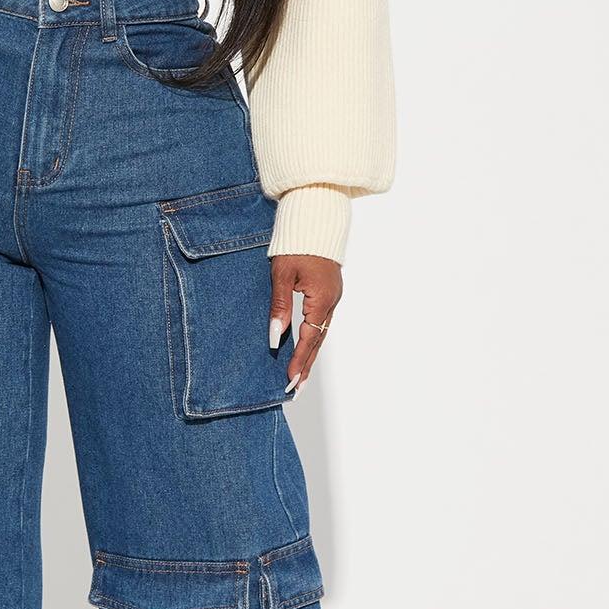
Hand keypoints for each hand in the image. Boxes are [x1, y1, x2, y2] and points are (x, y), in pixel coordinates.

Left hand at [269, 254, 342, 395]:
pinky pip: (321, 321)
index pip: (309, 339)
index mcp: (321, 299)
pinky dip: (313, 338)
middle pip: (318, 341)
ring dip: (310, 354)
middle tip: (296, 389)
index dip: (298, 361)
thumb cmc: (296, 244)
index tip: (290, 381)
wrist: (315, 219)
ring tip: (299, 375)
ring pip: (321, 332)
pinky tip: (305, 347)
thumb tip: (275, 336)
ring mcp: (332, 297)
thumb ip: (279, 306)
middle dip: (306, 365)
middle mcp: (331, 301)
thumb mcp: (282, 274)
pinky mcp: (329, 291)